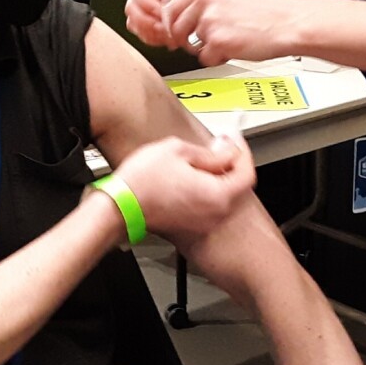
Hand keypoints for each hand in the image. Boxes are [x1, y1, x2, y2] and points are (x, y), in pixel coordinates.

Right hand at [109, 135, 255, 250]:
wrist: (118, 208)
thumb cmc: (142, 182)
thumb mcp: (178, 151)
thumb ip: (210, 153)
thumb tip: (226, 151)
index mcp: (218, 196)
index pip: (247, 173)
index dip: (242, 151)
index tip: (233, 139)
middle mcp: (215, 214)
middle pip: (238, 186)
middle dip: (231, 162)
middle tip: (220, 145)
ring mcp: (204, 222)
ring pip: (224, 195)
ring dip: (219, 175)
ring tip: (201, 158)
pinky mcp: (191, 225)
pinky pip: (210, 204)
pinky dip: (208, 188)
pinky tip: (191, 176)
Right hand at [124, 0, 209, 47]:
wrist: (206, 2)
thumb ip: (174, 2)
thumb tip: (164, 16)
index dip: (148, 4)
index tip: (161, 13)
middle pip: (133, 8)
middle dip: (149, 22)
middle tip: (164, 30)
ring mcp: (142, 5)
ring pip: (134, 22)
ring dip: (151, 32)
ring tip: (168, 36)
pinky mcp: (145, 20)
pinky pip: (140, 32)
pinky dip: (152, 38)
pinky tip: (166, 39)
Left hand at [163, 0, 308, 65]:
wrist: (289, 23)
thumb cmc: (266, 12)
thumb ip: (204, 2)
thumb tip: (182, 15)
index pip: (170, 8)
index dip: (176, 24)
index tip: (183, 30)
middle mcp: (203, 1)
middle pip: (174, 28)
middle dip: (186, 40)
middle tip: (204, 42)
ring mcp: (208, 21)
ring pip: (190, 45)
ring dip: (205, 48)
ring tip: (227, 42)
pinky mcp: (217, 42)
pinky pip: (205, 59)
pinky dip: (219, 59)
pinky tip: (235, 49)